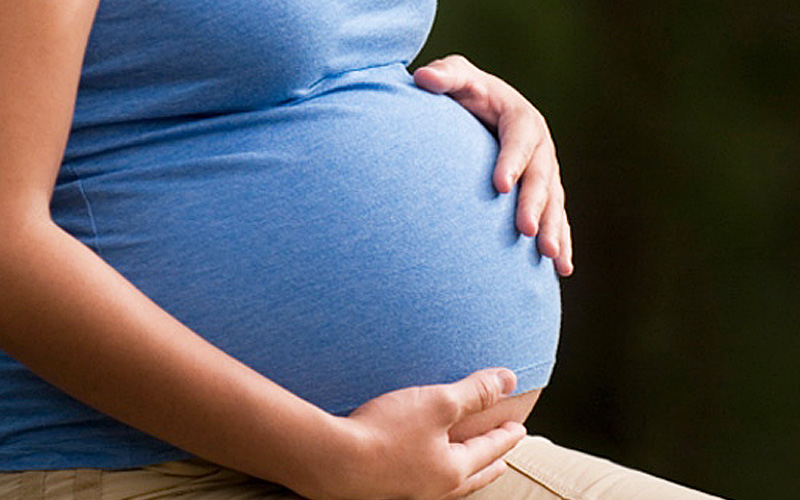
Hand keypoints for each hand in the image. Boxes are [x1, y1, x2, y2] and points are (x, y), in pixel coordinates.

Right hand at [321, 369, 525, 499]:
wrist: (330, 460)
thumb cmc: (385, 432)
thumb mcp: (438, 403)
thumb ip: (475, 392)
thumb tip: (510, 380)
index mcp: (451, 471)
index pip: (488, 450)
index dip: (505, 437)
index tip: (518, 430)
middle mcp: (432, 489)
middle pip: (471, 476)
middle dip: (489, 465)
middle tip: (503, 461)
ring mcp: (406, 494)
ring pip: (445, 484)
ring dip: (461, 473)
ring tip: (463, 466)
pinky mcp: (381, 490)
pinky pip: (418, 483)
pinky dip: (431, 474)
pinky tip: (417, 468)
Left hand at [414, 55, 572, 276]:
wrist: (484, 111)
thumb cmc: (467, 95)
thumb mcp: (457, 78)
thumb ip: (445, 77)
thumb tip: (421, 78)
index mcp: (520, 118)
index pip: (518, 139)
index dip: (511, 161)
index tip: (499, 186)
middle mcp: (540, 147)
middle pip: (541, 177)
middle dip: (534, 204)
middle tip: (524, 230)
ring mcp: (545, 173)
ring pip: (554, 203)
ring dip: (554, 229)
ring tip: (550, 256)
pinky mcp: (545, 195)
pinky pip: (558, 219)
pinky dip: (562, 242)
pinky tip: (562, 269)